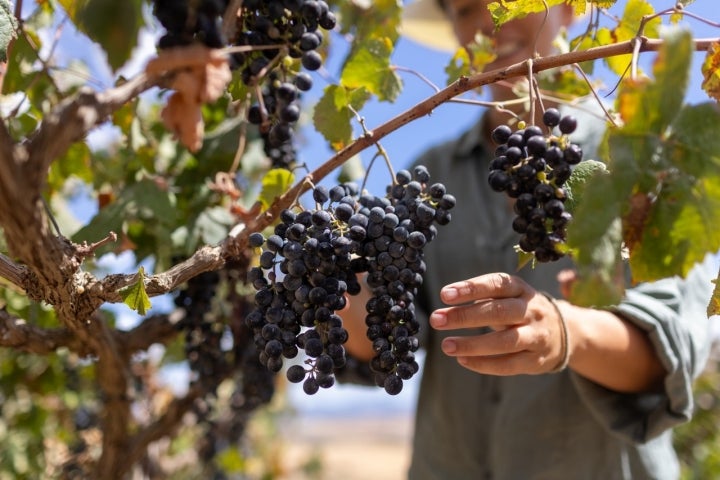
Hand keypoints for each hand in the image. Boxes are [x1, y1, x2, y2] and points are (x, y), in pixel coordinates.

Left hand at [429, 273, 568, 375]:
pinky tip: (462, 359)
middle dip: (465, 316)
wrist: (564, 333)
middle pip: (498, 312)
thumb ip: (482, 298)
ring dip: (472, 344)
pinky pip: (508, 364)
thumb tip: (446, 307)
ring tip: (446, 345)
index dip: (471, 288)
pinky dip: (483, 364)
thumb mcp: (508, 296)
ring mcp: (537, 336)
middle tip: (437, 319)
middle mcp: (532, 310)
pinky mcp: (537, 360)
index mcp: (521, 289)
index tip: (445, 294)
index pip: (497, 284)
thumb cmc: (520, 311)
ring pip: (505, 341)